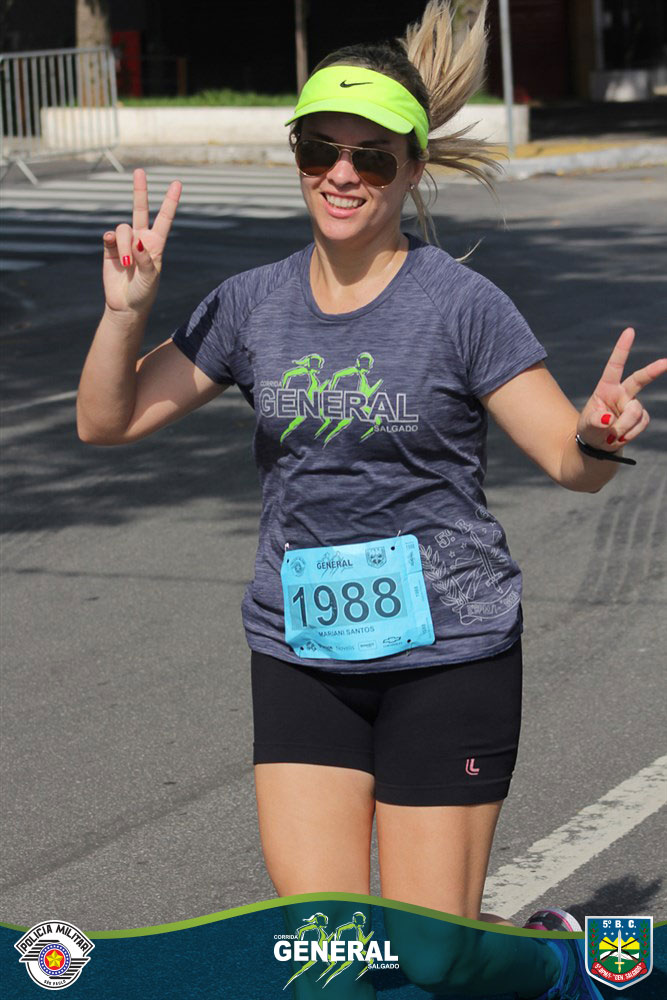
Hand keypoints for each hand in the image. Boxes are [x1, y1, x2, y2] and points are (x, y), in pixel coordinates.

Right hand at [101, 168, 181, 316]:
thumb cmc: (143, 293)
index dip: (170, 202)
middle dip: (140, 190)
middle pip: (140, 209)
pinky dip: (112, 241)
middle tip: (140, 171)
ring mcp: (125, 242)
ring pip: (123, 229)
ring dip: (125, 245)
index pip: (164, 219)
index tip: (177, 184)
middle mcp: (141, 239)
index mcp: (156, 244)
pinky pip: (110, 236)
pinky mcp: (110, 248)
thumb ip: (146, 261)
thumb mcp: (150, 279)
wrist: (126, 305)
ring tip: (127, 264)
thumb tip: (137, 242)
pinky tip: (113, 248)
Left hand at [577, 327, 666, 450]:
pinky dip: (630, 433)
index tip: (630, 331)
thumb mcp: (586, 426)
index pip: (615, 365)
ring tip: (611, 436)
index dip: (622, 349)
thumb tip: (608, 419)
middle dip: (654, 370)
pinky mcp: (641, 417)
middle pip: (640, 379)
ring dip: (623, 427)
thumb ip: (595, 421)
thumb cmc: (590, 429)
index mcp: (606, 387)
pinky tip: (621, 437)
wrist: (598, 444)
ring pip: (635, 412)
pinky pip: (641, 423)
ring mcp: (633, 404)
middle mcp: (622, 392)